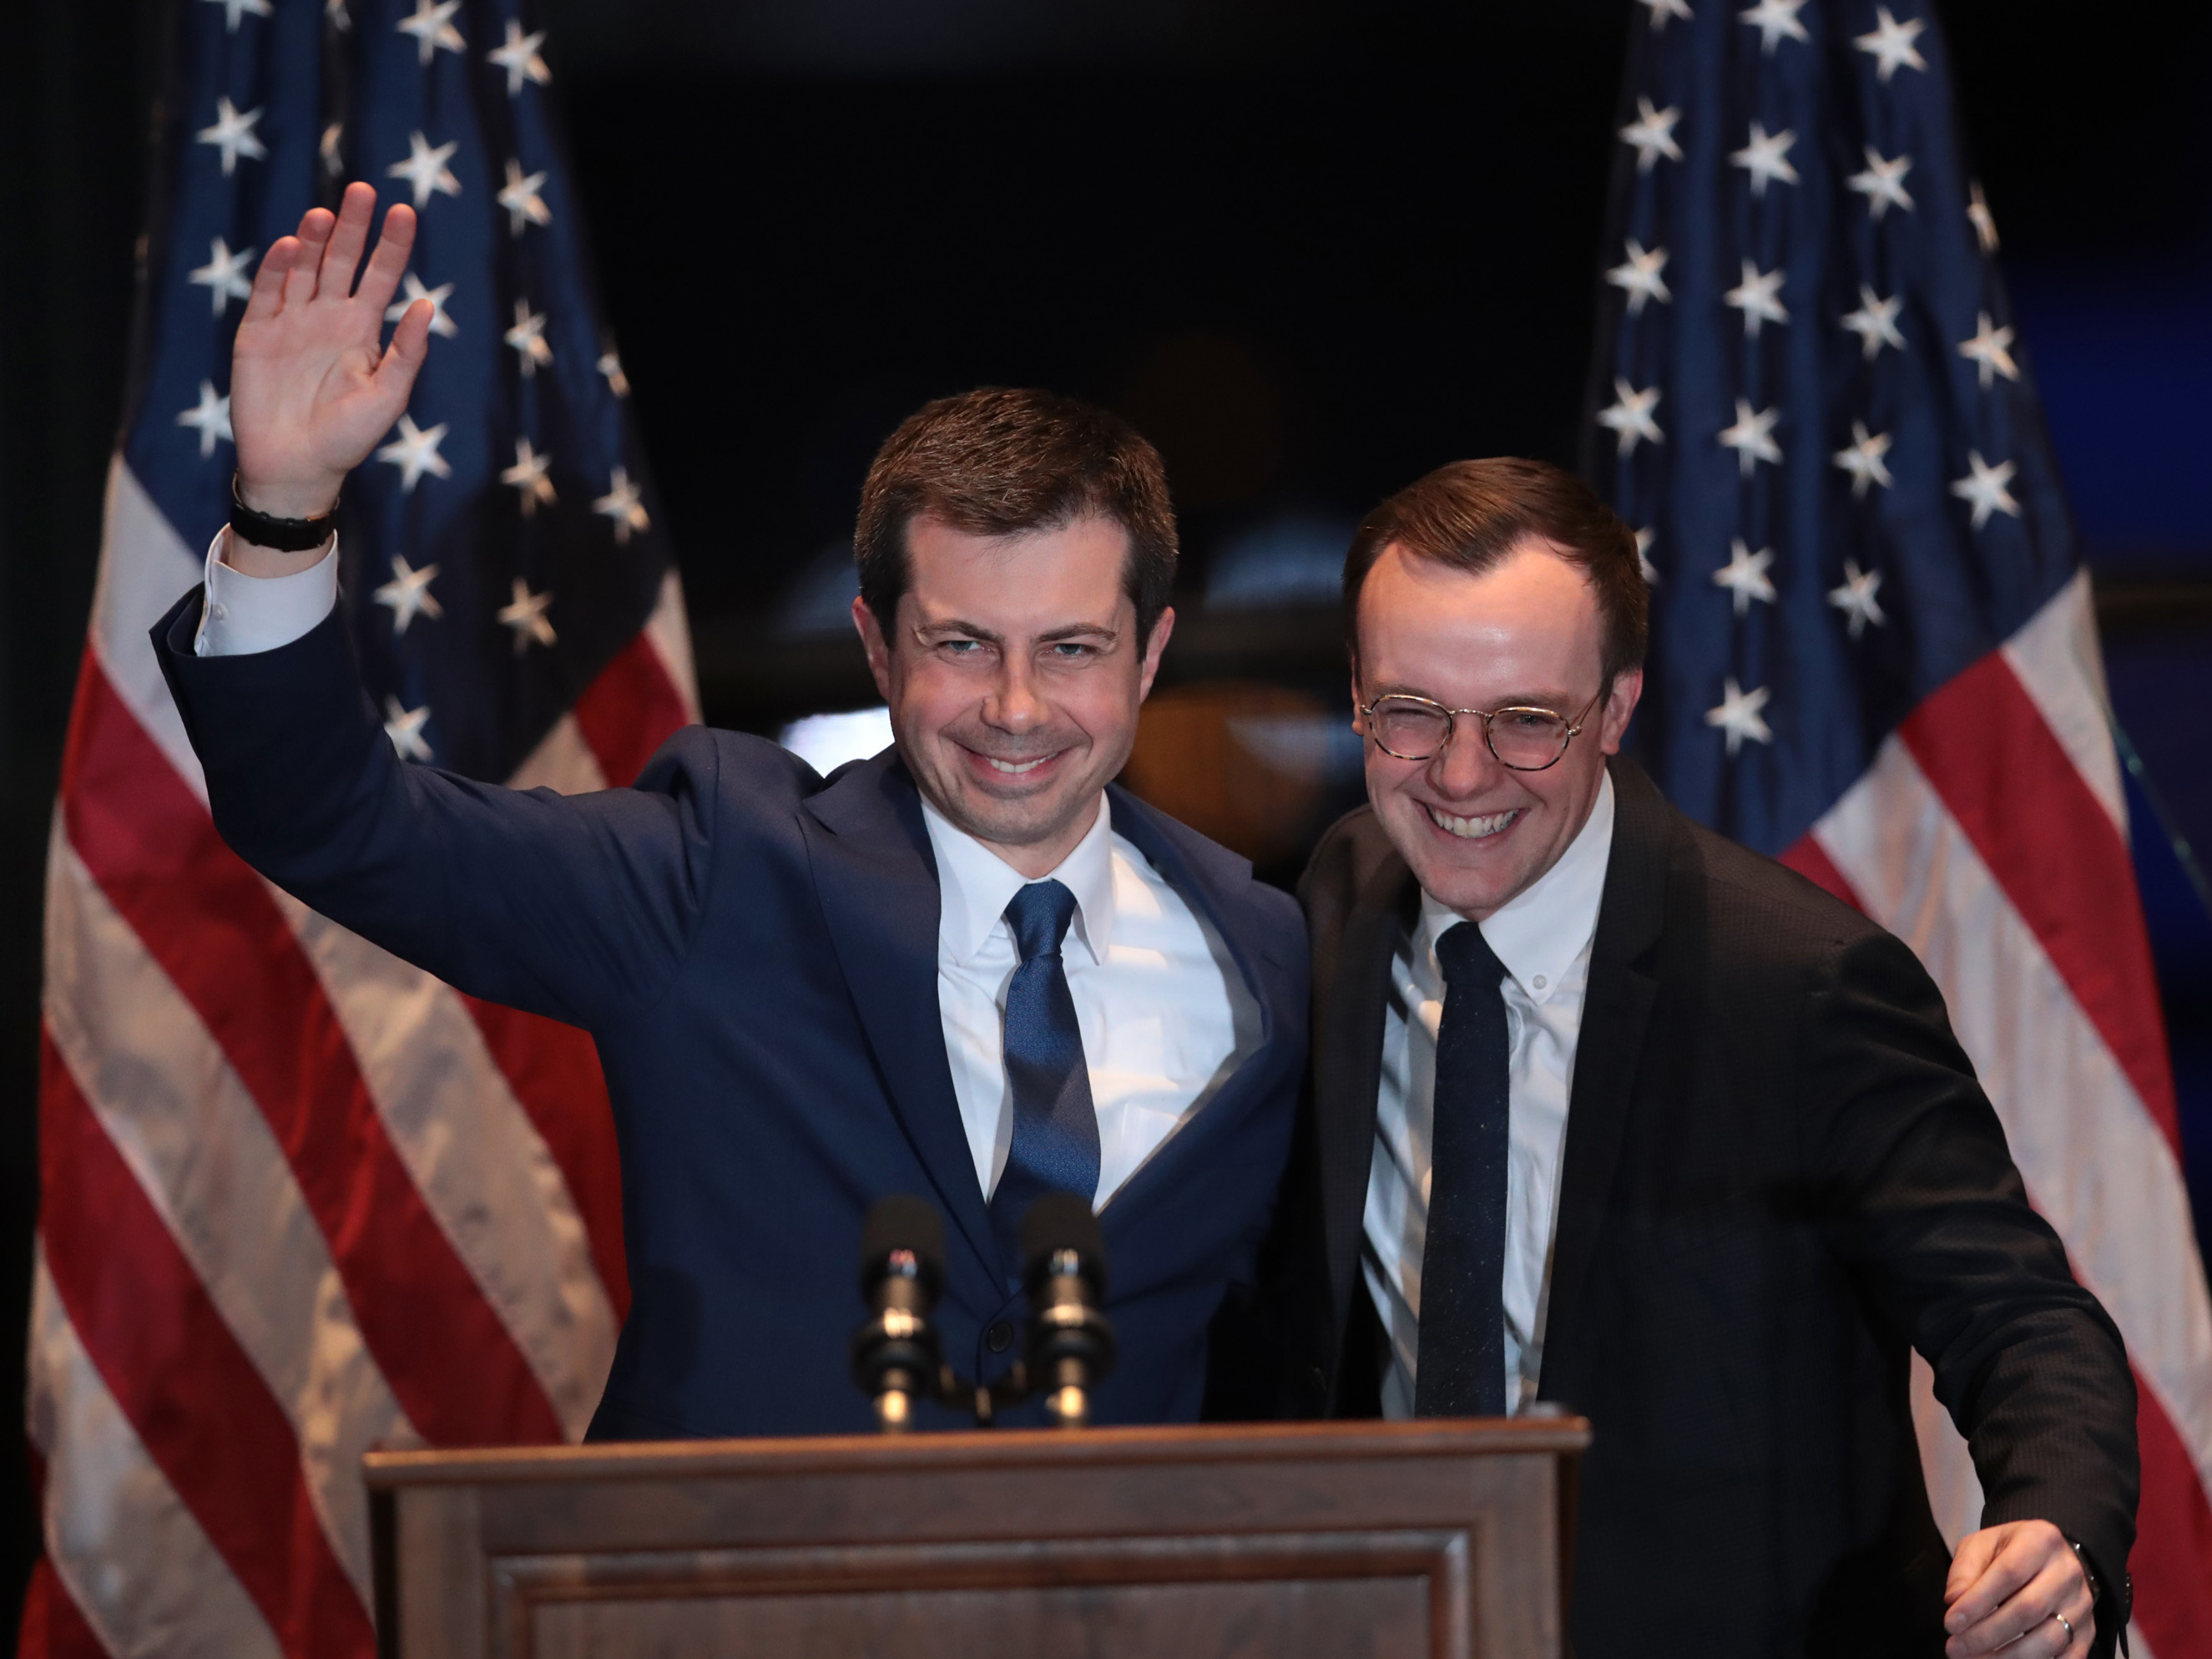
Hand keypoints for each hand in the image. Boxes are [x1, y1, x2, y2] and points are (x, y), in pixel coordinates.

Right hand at [231, 181, 432, 521]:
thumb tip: (426, 303)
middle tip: (363, 190)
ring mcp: (291, 322)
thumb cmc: (348, 439)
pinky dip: (276, 270)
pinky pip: (267, 294)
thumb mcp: (388, 398)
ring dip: (313, 241)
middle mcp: (328, 318)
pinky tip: (288, 247)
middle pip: (341, 260)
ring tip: (325, 214)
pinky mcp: (257, 334)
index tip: (405, 212)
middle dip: (352, 227)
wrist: (296, 467)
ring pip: (303, 269)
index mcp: (363, 331)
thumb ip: (407, 353)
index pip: (380, 276)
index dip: (391, 245)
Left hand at [1944, 1521, 2092, 1658]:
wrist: (2048, 1557)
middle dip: (1988, 1634)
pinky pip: (2069, 1658)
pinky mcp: (2088, 1632)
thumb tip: (1955, 1601)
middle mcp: (2067, 1572)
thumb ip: (1965, 1571)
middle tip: (1956, 1648)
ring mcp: (2081, 1605)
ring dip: (2009, 1656)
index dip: (1978, 1602)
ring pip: (2050, 1639)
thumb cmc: (2008, 1551)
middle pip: (2028, 1609)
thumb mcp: (1980, 1545)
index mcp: (2040, 1540)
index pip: (2009, 1573)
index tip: (1951, 1623)